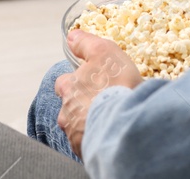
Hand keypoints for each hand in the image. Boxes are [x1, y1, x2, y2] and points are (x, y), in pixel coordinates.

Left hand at [56, 31, 141, 155]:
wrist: (126, 124)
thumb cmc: (115, 85)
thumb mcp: (104, 52)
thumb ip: (85, 43)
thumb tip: (71, 36)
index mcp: (68, 88)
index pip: (63, 83)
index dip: (74, 81)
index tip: (87, 81)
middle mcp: (66, 113)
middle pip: (68, 108)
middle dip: (80, 106)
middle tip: (99, 103)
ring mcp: (75, 135)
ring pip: (77, 128)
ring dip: (88, 124)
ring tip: (107, 122)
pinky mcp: (86, 153)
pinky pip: (88, 146)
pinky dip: (96, 141)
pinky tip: (111, 136)